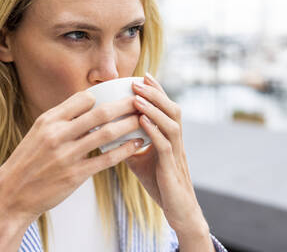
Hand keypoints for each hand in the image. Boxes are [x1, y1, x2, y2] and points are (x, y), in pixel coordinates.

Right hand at [0, 90, 143, 224]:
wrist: (11, 195)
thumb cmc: (28, 162)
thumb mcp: (38, 133)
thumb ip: (62, 119)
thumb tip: (89, 104)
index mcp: (48, 120)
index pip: (83, 98)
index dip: (105, 96)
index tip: (120, 95)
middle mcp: (57, 134)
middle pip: (100, 113)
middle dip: (125, 105)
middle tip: (142, 101)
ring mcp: (67, 155)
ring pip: (107, 134)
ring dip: (129, 125)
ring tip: (145, 120)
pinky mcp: (75, 175)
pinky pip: (106, 159)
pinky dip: (125, 150)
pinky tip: (137, 144)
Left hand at [125, 73, 208, 234]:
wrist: (178, 211)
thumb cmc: (161, 184)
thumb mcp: (140, 160)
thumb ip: (129, 145)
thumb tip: (109, 132)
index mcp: (171, 137)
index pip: (165, 108)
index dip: (156, 91)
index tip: (143, 76)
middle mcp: (177, 141)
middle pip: (172, 109)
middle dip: (155, 93)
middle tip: (138, 80)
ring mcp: (176, 154)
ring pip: (171, 123)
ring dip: (154, 108)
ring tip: (137, 96)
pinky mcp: (171, 168)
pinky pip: (165, 145)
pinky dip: (153, 130)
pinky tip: (141, 121)